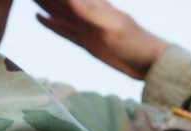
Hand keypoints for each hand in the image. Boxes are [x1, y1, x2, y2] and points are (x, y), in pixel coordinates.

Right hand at [34, 0, 167, 79]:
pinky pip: (65, 31)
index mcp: (97, 6)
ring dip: (45, 5)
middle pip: (62, 1)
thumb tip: (71, 0)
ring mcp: (87, 29)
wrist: (149, 64)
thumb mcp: (115, 28)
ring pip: (60, 14)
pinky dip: (52, 24)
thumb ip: (92, 14)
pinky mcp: (87, 43)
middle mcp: (89, 14)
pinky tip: (41, 18)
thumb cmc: (136, 43)